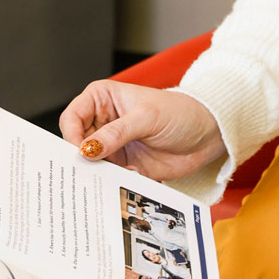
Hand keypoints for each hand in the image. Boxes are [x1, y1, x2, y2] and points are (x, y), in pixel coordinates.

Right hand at [59, 80, 225, 181]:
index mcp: (104, 98)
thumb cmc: (181, 112)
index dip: (70, 135)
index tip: (79, 151)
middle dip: (80, 158)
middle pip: (76, 143)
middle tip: (85, 172)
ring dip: (98, 172)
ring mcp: (113, 145)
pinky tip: (132, 175)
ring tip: (114, 174)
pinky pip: (107, 177)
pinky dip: (114, 180)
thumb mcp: (148, 117)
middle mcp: (104, 121)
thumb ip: (116, 132)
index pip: (72, 116)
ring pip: (90, 163)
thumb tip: (87, 148)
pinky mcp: (124, 165)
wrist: (208, 135)